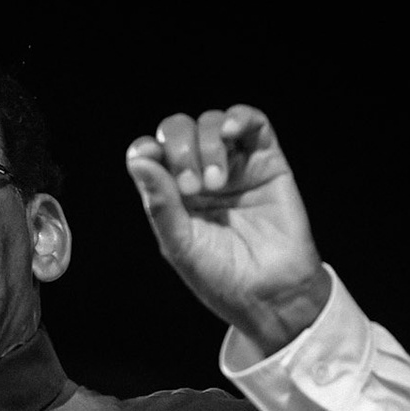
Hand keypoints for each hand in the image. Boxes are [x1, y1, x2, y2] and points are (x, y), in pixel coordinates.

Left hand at [125, 105, 329, 355]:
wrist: (271, 293)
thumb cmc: (222, 276)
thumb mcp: (180, 244)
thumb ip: (160, 203)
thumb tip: (138, 160)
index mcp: (172, 195)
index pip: (151, 154)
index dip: (146, 149)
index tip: (149, 158)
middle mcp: (200, 175)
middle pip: (179, 132)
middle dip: (180, 149)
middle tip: (192, 187)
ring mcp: (234, 166)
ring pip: (212, 124)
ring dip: (207, 145)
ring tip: (216, 184)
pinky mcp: (267, 161)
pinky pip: (254, 123)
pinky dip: (239, 117)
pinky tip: (230, 131)